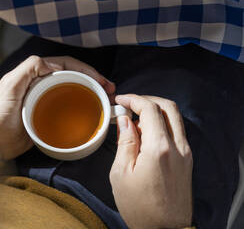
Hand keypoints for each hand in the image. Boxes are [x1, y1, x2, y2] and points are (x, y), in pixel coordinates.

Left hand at [0, 55, 114, 159]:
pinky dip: (83, 107)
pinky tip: (93, 112)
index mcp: (35, 74)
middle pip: (74, 76)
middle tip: (110, 90)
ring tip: (107, 100)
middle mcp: (43, 83)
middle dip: (94, 80)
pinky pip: (70, 107)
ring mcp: (47, 99)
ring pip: (75, 90)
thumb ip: (28, 69)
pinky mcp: (49, 115)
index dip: (86, 70)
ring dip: (92, 92)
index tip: (101, 80)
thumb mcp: (10, 87)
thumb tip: (54, 63)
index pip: (66, 65)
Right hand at [110, 94, 192, 228]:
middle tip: (129, 105)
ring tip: (134, 122)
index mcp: (159, 148)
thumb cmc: (140, 207)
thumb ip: (125, 142)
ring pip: (174, 118)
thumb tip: (125, 121)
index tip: (120, 101)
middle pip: (168, 107)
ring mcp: (186, 153)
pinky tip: (146, 135)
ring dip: (155, 112)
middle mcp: (178, 146)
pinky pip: (176, 132)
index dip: (133, 99)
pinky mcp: (187, 160)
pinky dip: (161, 125)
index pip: (150, 109)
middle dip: (147, 100)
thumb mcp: (121, 174)